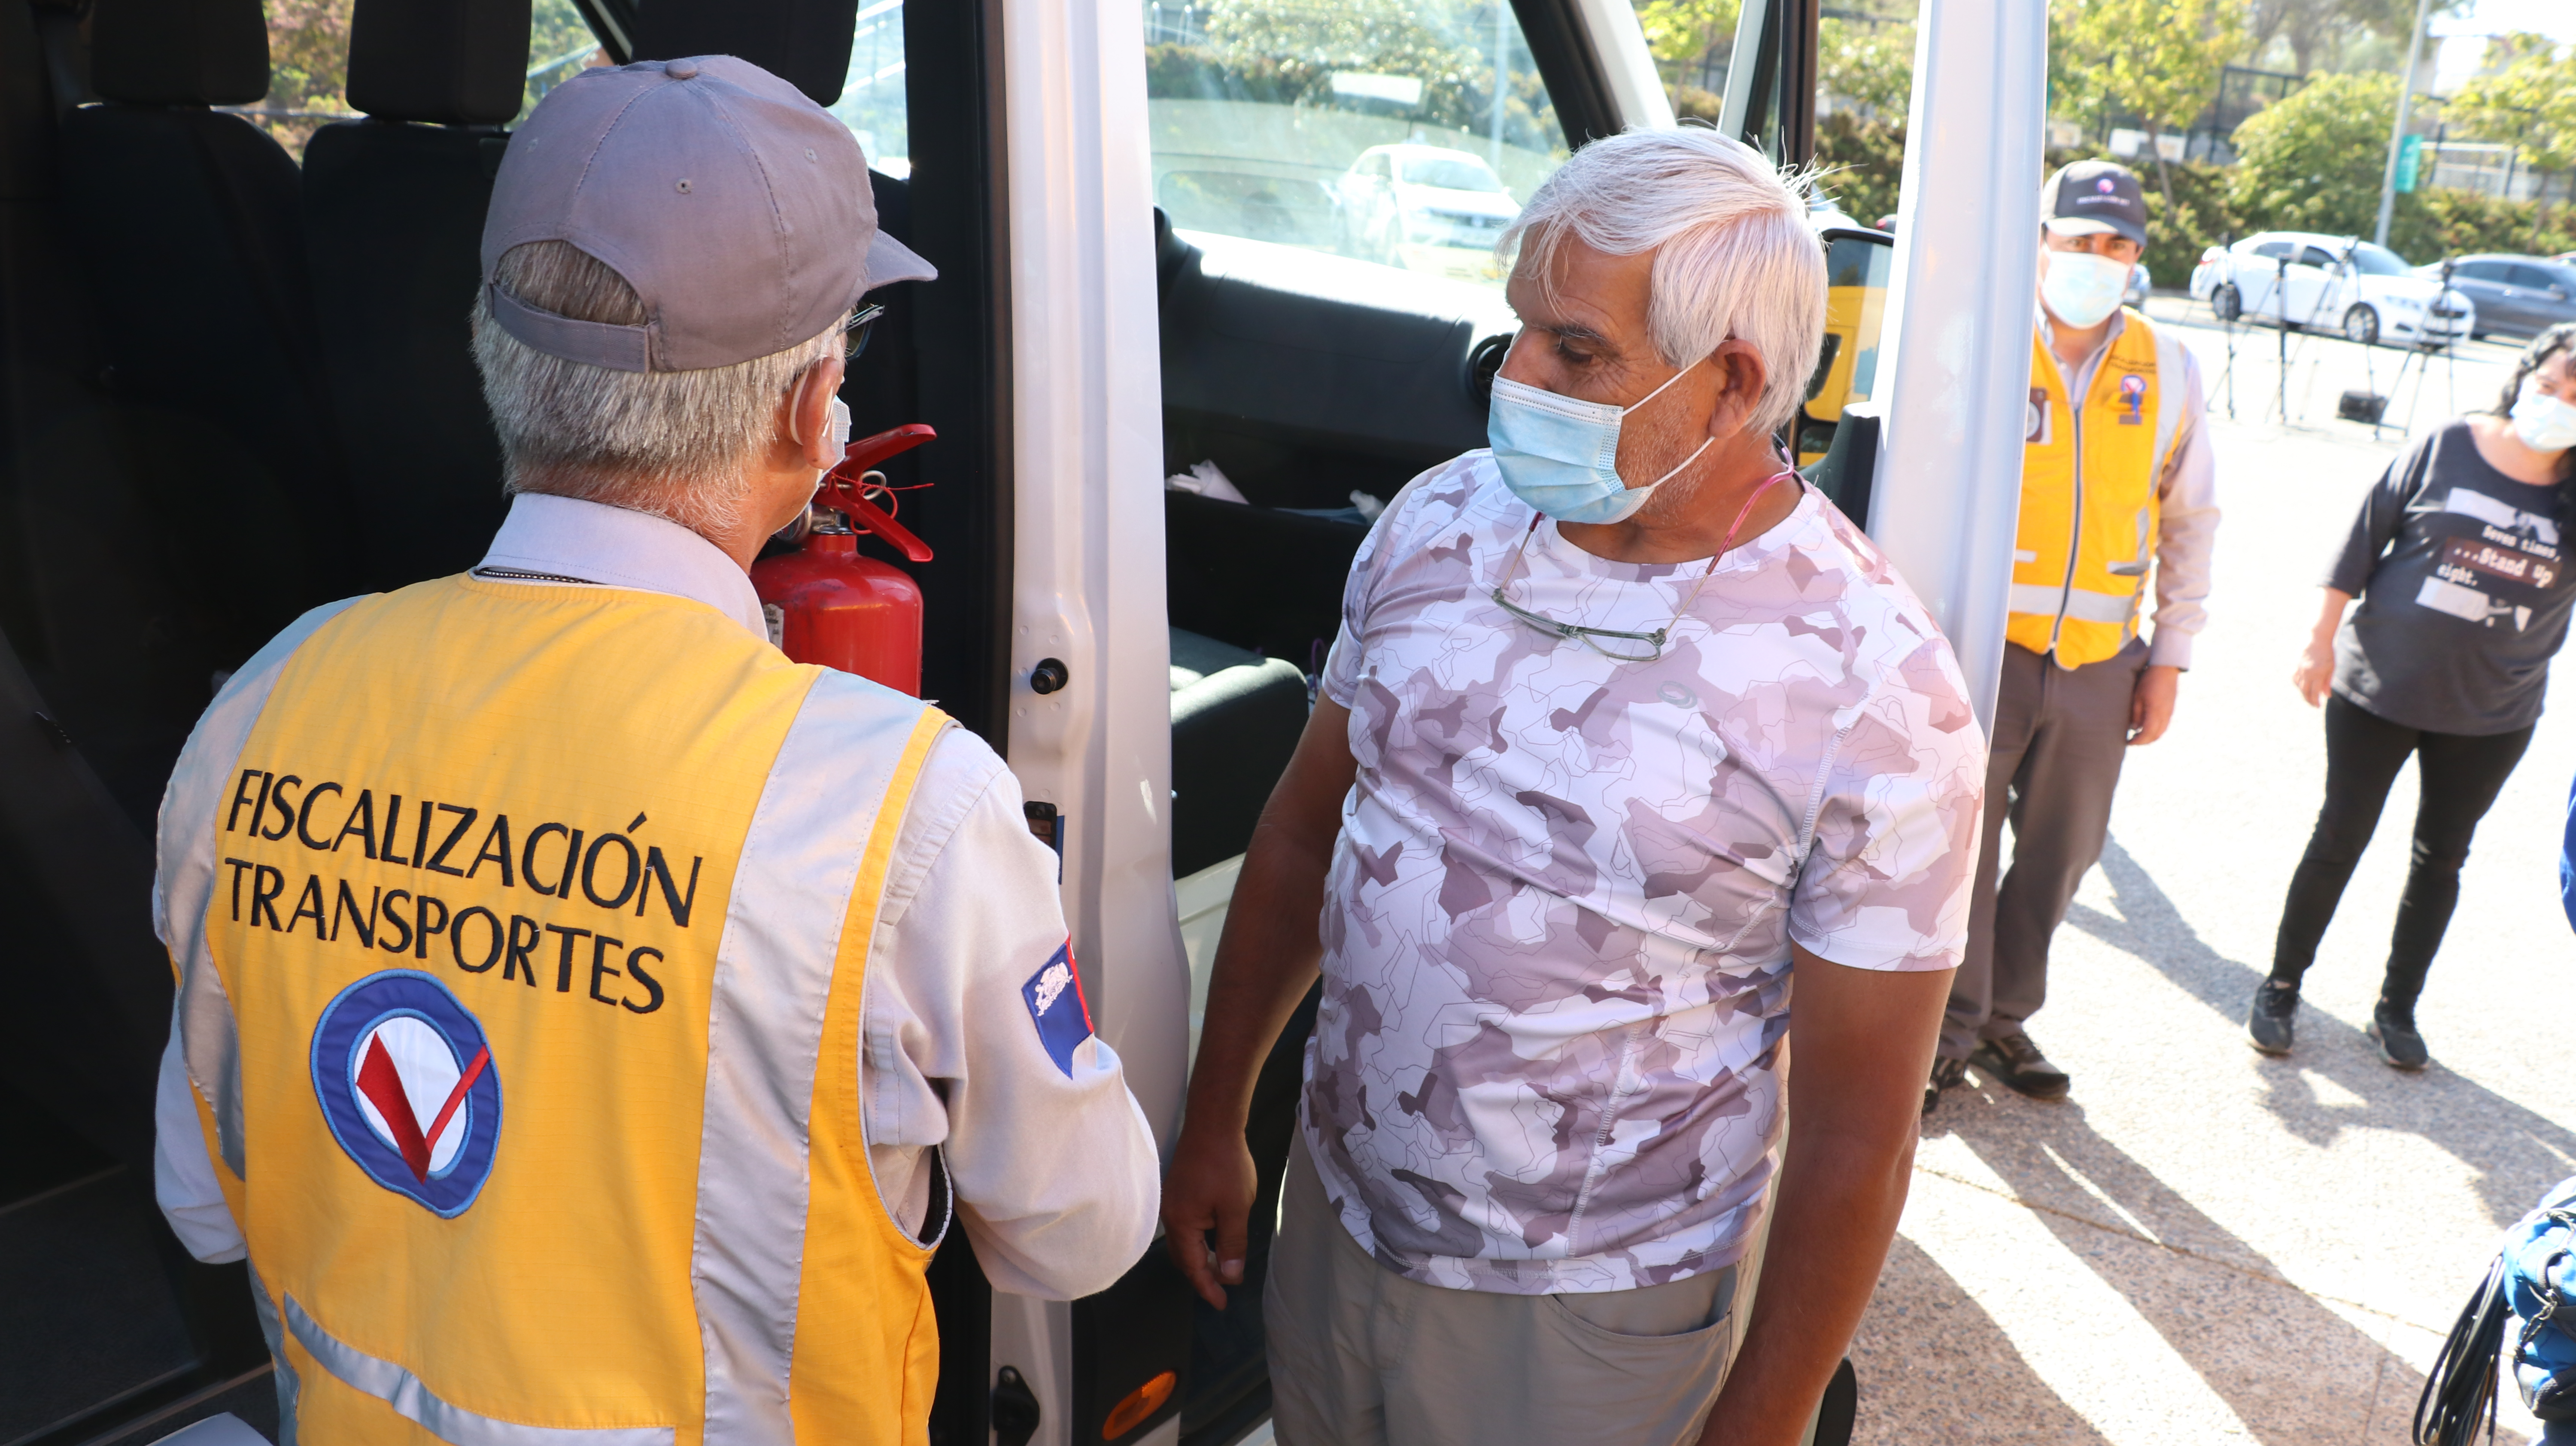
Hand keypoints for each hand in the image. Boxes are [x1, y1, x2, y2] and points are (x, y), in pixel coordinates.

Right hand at [1161, 1123, 1258, 1309]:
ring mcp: (1172, 1203)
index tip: (1222, 1304)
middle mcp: (1170, 1216)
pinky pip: (1186, 1226)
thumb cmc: (1226, 1165)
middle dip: (1203, 1276)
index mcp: (1182, 1223)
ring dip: (1202, 1258)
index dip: (1208, 1288)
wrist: (1213, 1124)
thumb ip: (1232, 1243)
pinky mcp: (1178, 1192)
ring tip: (1222, 1268)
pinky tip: (1215, 1239)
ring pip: (1185, 1242)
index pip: (1193, 1267)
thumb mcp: (1236, 1208)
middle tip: (1224, 1289)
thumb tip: (1229, 1275)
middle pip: (1184, 1258)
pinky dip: (1199, 1240)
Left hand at [2128, 664, 2179, 744]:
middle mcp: (2165, 714)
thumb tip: (2134, 728)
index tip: (2128, 742)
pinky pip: (2165, 725)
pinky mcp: (2171, 709)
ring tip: (2138, 736)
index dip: (2137, 741)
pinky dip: (2156, 731)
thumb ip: (2136, 714)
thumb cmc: (2148, 680)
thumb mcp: (2137, 696)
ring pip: (2161, 732)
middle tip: (2132, 741)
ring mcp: (2170, 712)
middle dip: (2143, 741)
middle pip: (2155, 735)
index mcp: (2156, 711)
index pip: (2147, 733)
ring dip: (2150, 737)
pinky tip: (2147, 728)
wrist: (2165, 668)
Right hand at [2291, 636, 2333, 706]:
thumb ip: (2328, 682)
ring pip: (2299, 686)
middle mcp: (2306, 673)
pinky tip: (2302, 687)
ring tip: (2308, 697)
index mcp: (2317, 674)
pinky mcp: (2295, 665)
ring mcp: (2299, 669)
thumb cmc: (2327, 652)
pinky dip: (2298, 685)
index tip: (2318, 706)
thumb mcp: (2331, 667)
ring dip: (2303, 693)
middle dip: (2309, 700)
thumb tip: (2327, 695)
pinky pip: (2294, 679)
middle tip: (2313, 705)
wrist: (2316, 638)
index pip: (2315, 692)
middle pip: (2305, 691)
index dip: (2316, 701)